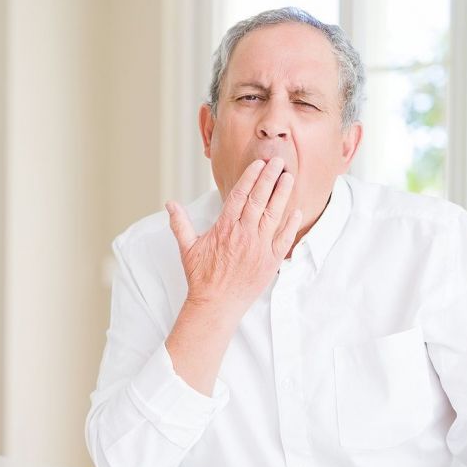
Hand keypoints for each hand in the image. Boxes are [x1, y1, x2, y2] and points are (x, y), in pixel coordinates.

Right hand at [165, 157, 301, 315]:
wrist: (216, 305)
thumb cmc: (201, 277)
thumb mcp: (187, 248)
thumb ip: (180, 223)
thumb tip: (170, 204)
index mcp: (224, 228)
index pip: (240, 195)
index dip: (250, 177)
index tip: (259, 163)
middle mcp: (243, 234)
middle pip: (259, 199)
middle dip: (270, 178)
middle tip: (279, 161)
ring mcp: (259, 247)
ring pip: (273, 215)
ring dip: (282, 195)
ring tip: (289, 178)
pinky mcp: (270, 261)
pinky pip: (283, 239)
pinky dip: (291, 225)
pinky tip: (296, 211)